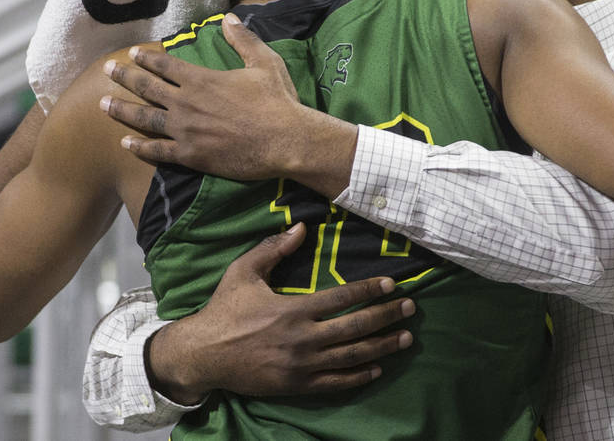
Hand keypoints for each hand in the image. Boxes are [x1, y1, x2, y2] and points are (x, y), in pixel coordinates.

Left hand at [101, 13, 358, 195]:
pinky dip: (140, 147)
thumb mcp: (264, 62)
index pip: (165, 65)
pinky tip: (125, 143)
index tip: (132, 53)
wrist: (286, 141)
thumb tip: (229, 18)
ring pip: (144, 118)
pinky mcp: (191, 155)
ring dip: (122, 110)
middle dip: (125, 77)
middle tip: (108, 70)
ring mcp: (185, 131)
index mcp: (201, 79)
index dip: (147, 58)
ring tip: (103, 104)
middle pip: (147, 88)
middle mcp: (186, 103)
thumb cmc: (277, 100)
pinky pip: (158, 151)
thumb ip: (243, 40)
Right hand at [146, 223, 414, 402]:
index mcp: (293, 309)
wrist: (203, 355)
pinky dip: (359, 376)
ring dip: (382, 346)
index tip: (391, 285)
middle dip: (386, 317)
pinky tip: (377, 367)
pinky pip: (335, 383)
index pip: (342, 298)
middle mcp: (303, 338)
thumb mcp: (243, 272)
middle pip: (355, 327)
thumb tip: (301, 228)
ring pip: (352, 356)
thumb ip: (273, 249)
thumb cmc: (225, 310)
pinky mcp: (297, 385)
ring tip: (405, 338)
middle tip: (410, 309)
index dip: (369, 291)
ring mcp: (301, 365)